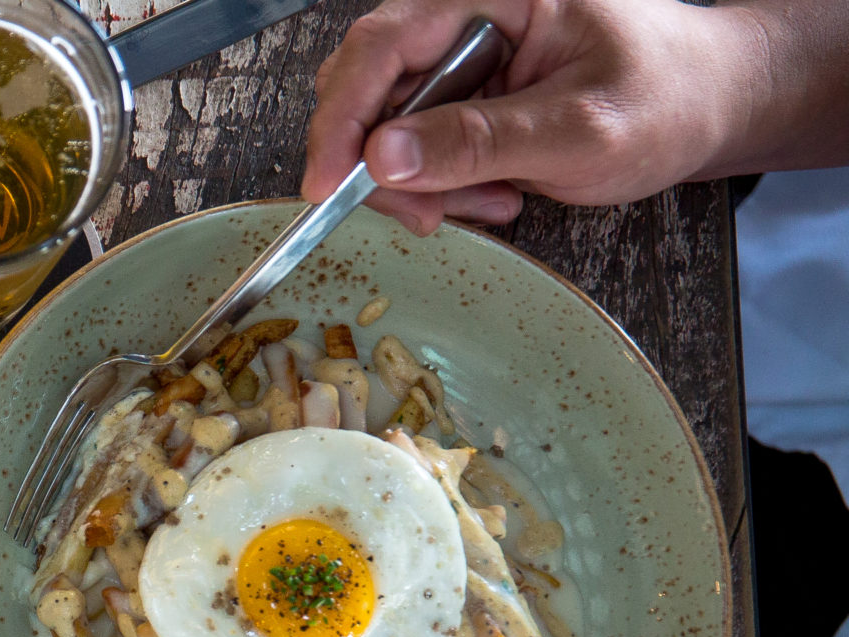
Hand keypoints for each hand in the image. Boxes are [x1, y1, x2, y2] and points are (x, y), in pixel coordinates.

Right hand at [299, 0, 758, 233]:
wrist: (710, 103)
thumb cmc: (669, 98)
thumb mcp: (580, 129)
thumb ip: (480, 141)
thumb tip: (381, 157)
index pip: (380, 44)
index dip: (340, 117)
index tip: (326, 185)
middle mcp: (466, 17)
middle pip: (366, 89)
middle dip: (381, 165)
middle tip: (427, 216)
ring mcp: (461, 59)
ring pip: (383, 128)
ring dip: (420, 184)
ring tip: (491, 203)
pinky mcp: (462, 97)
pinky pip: (414, 149)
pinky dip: (442, 187)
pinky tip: (495, 194)